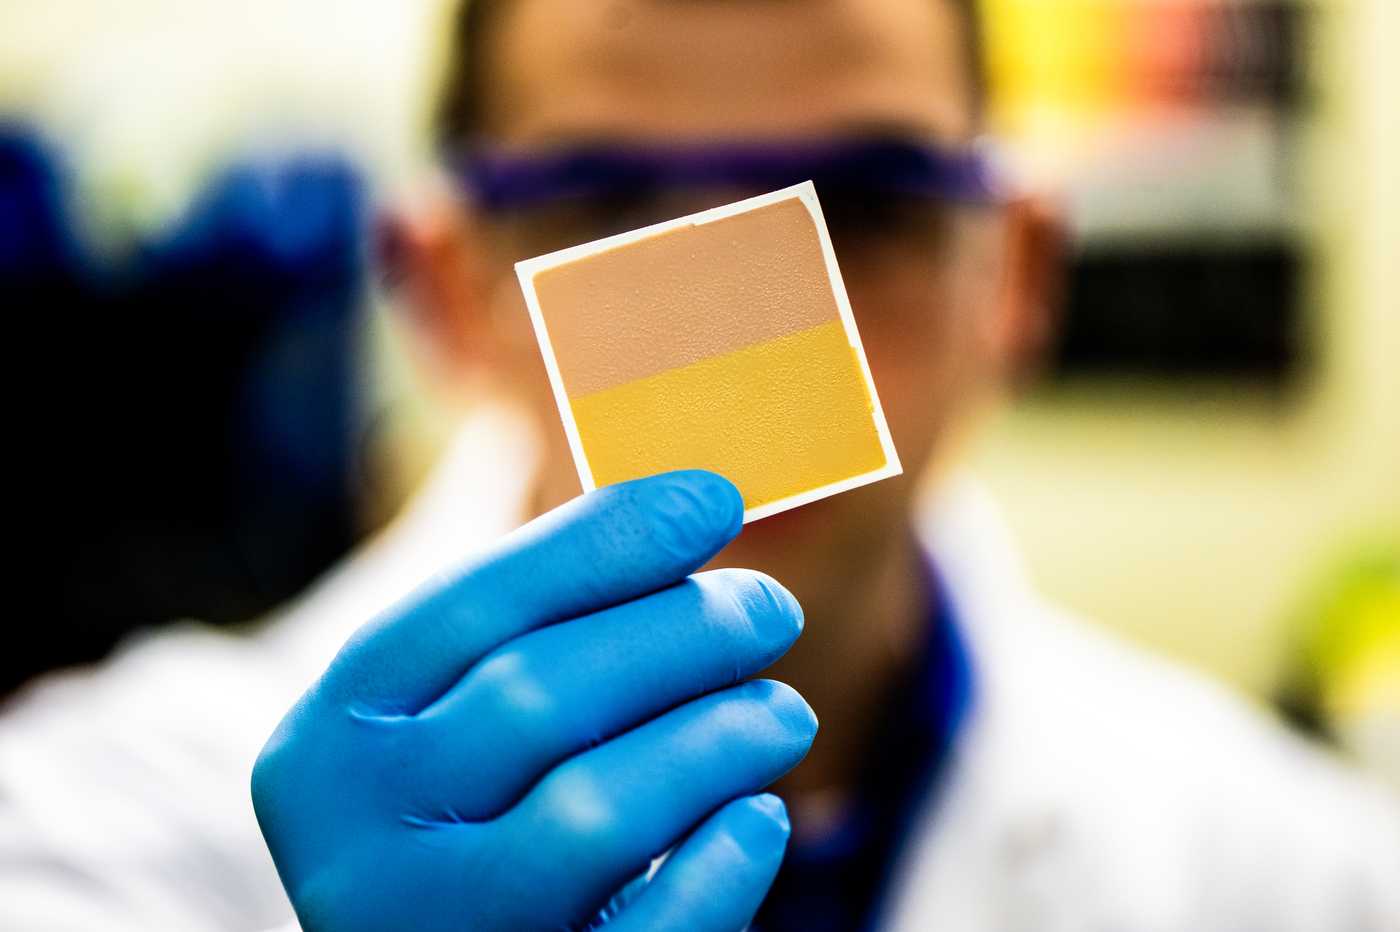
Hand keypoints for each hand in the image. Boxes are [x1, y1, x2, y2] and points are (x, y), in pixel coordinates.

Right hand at [252, 471, 814, 931]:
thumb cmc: (457, 816)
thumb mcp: (432, 714)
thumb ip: (496, 604)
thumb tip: (597, 460)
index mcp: (333, 730)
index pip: (476, 603)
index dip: (608, 541)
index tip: (715, 498)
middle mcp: (354, 834)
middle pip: (541, 695)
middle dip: (679, 635)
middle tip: (768, 609)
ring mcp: (428, 929)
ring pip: (595, 812)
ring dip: (715, 741)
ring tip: (782, 712)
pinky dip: (720, 867)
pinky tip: (764, 816)